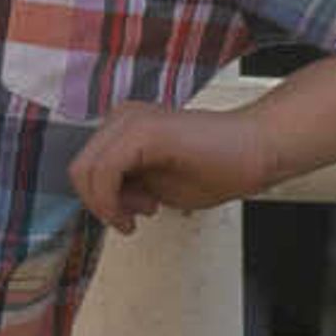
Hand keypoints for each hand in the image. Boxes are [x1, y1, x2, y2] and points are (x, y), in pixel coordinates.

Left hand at [67, 102, 272, 232]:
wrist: (255, 151)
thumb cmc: (217, 167)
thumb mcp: (155, 185)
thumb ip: (124, 187)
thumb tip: (101, 200)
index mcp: (124, 127)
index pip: (86, 169)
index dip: (99, 202)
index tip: (127, 216)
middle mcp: (122, 117)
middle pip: (80, 170)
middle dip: (101, 204)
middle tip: (133, 218)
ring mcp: (130, 119)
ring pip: (86, 171)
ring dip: (109, 203)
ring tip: (146, 210)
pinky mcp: (143, 130)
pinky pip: (105, 171)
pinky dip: (114, 199)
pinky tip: (144, 209)